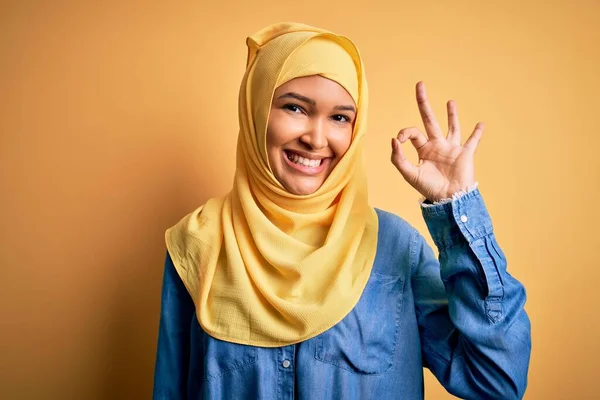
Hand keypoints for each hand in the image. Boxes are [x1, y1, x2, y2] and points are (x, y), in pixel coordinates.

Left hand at [390, 81, 483, 201]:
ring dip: (451, 114)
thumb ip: (399, 158)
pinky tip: (481, 124)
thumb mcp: (410, 174)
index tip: (400, 139)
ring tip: (450, 101)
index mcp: (423, 149)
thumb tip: (394, 140)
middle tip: (420, 84)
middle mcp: (436, 145)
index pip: (412, 133)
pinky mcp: (465, 153)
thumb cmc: (428, 189)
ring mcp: (452, 148)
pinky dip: (477, 132)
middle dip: (423, 103)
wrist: (449, 199)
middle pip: (429, 120)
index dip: (404, 133)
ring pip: (451, 126)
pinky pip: (473, 141)